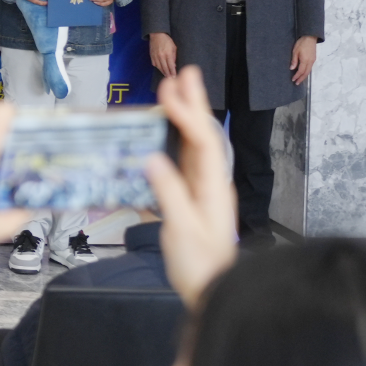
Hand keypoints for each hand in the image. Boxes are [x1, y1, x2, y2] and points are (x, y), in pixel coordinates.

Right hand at [143, 66, 239, 303]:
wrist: (213, 292)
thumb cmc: (200, 265)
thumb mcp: (182, 230)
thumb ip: (168, 194)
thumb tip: (152, 159)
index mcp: (213, 188)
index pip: (202, 142)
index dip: (187, 116)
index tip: (170, 94)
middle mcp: (211, 183)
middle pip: (204, 136)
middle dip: (193, 104)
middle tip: (184, 73)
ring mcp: (203, 190)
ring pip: (194, 146)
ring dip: (185, 118)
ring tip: (174, 93)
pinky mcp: (192, 199)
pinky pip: (184, 161)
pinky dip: (175, 141)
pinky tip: (165, 134)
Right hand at [148, 31, 178, 80]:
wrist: (157, 34)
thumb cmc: (167, 40)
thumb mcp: (174, 47)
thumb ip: (174, 56)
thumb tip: (174, 65)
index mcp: (167, 54)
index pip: (171, 66)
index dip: (173, 72)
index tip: (175, 76)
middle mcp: (161, 56)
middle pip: (165, 68)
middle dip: (168, 74)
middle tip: (171, 79)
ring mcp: (155, 56)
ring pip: (159, 67)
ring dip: (163, 72)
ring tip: (166, 76)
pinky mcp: (151, 55)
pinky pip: (154, 64)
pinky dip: (157, 67)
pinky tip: (160, 69)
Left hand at [290, 35, 317, 84]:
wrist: (310, 37)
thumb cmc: (301, 43)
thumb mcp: (295, 51)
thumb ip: (294, 61)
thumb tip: (292, 68)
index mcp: (305, 60)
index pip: (301, 71)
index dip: (297, 76)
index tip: (293, 80)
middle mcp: (310, 62)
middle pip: (306, 73)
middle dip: (301, 78)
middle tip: (297, 83)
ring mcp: (313, 60)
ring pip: (309, 71)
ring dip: (304, 76)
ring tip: (300, 79)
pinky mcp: (314, 59)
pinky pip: (310, 67)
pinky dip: (306, 72)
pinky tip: (304, 73)